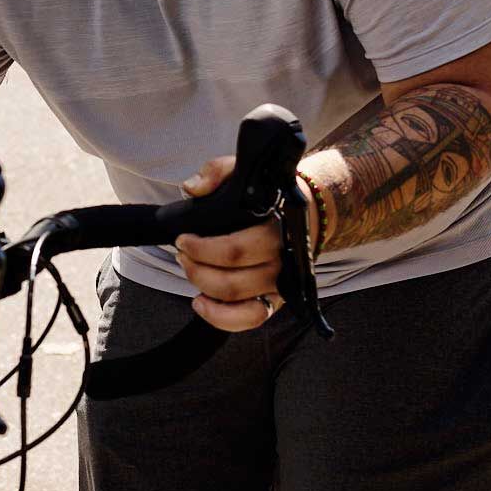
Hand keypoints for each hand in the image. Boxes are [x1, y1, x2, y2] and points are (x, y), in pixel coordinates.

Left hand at [174, 155, 298, 332]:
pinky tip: (200, 303)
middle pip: (233, 280)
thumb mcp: (244, 171)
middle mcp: (282, 261)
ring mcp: (280, 284)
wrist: (308, 214)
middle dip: (196, 268)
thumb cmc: (268, 195)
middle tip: (182, 252)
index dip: (202, 250)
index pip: (236, 250)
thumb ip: (217, 172)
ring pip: (237, 300)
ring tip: (188, 269)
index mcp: (277, 230)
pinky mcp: (275, 300)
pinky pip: (250, 319)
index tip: (182, 239)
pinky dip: (222, 318)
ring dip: (203, 287)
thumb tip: (193, 189)